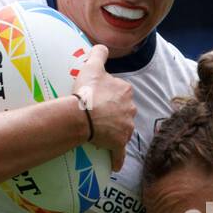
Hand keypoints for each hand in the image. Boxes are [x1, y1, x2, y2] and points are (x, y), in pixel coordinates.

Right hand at [73, 44, 135, 171]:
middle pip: (122, 111)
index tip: (97, 97)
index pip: (120, 92)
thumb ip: (99, 54)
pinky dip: (117, 160)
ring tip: (99, 133)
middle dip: (114, 114)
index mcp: (125, 91)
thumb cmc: (87, 91)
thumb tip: (102, 47)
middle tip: (96, 115)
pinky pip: (119, 154)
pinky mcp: (119, 143)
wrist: (82, 115)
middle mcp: (130, 109)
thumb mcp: (92, 67)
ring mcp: (126, 128)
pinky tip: (115, 166)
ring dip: (114, 132)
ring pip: (122, 130)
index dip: (108, 94)